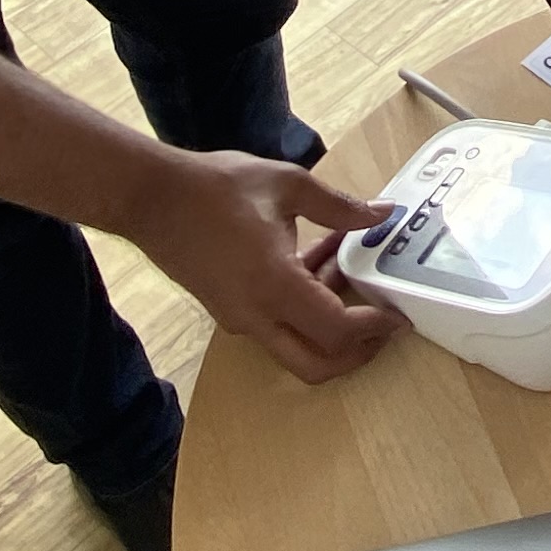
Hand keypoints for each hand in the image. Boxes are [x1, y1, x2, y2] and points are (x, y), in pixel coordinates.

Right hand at [127, 151, 398, 385]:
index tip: (400, 315)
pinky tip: (317, 257)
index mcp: (275, 286)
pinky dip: (304, 306)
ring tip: (349, 266)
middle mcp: (256, 315)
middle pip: (316, 365)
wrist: (150, 197)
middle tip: (383, 324)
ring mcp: (239, 318)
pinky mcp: (229, 310)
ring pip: (296, 346)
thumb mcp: (287, 185)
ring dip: (329, 322)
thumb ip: (340, 206)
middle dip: (356, 354)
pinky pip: (277, 324)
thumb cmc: (215, 187)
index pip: (336, 330)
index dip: (374, 328)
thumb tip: (383, 215)